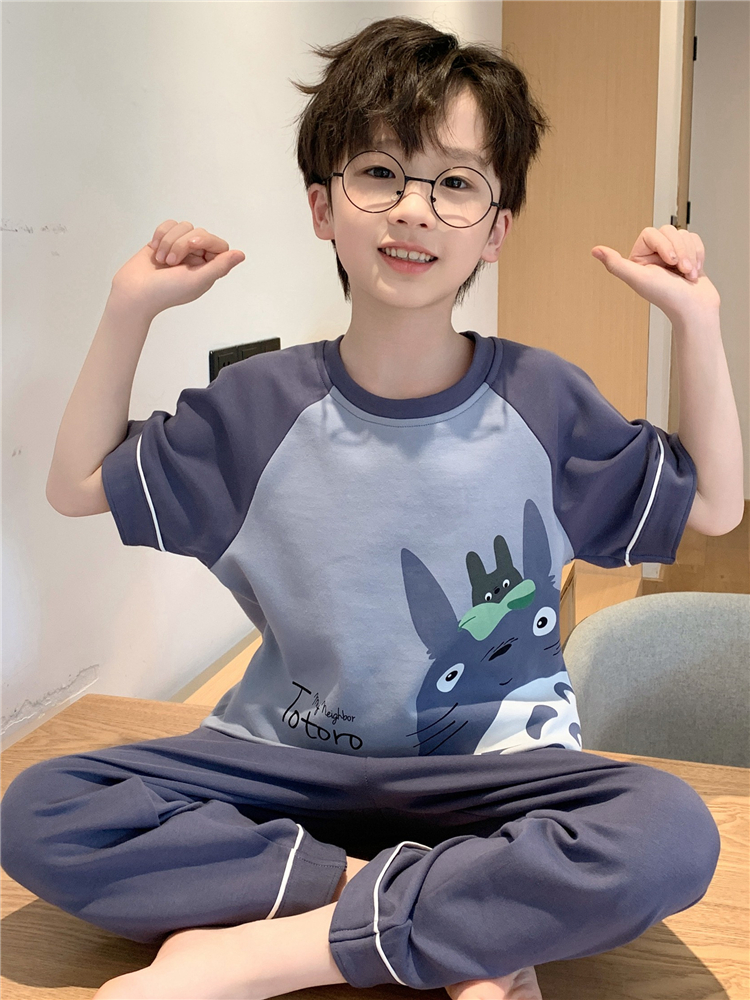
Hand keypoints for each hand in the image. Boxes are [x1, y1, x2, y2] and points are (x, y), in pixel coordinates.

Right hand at [111, 220, 244, 316]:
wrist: (134, 291)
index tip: (192, 246)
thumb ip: (220, 266)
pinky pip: (169, 225)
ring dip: (169, 241)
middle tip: (170, 263)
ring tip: (161, 260)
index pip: (218, 244)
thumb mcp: (198, 280)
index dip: (206, 240)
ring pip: (183, 226)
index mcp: (208, 269)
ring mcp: (179, 249)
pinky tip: (154, 250)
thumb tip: (241, 255)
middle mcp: (196, 258)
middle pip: (199, 232)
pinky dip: (160, 235)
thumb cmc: (166, 291)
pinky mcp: (163, 242)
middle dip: (181, 244)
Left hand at [591, 225, 719, 323]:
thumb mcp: (639, 279)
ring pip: (683, 235)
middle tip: (681, 270)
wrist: (695, 308)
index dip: (663, 245)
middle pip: (669, 231)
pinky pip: (694, 239)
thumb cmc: (668, 296)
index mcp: (638, 260)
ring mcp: (672, 255)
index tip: (669, 263)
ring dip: (690, 255)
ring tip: (688, 274)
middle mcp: (653, 256)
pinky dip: (698, 255)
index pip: (651, 233)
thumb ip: (616, 265)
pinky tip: (694, 271)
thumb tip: (595, 251)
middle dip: (679, 251)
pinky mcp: (688, 256)